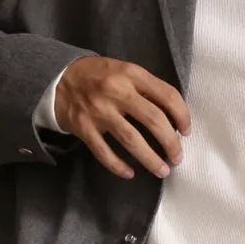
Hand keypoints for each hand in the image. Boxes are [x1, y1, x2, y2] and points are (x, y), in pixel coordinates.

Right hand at [55, 58, 188, 180]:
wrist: (58, 78)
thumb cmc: (98, 76)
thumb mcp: (124, 71)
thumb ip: (146, 88)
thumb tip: (173, 116)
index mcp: (131, 74)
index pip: (167, 95)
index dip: (182, 116)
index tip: (186, 131)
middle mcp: (117, 91)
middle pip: (154, 120)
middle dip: (171, 143)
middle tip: (177, 158)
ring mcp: (99, 111)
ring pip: (132, 140)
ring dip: (151, 159)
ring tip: (162, 171)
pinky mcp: (84, 128)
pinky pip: (104, 152)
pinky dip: (118, 166)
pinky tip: (129, 173)